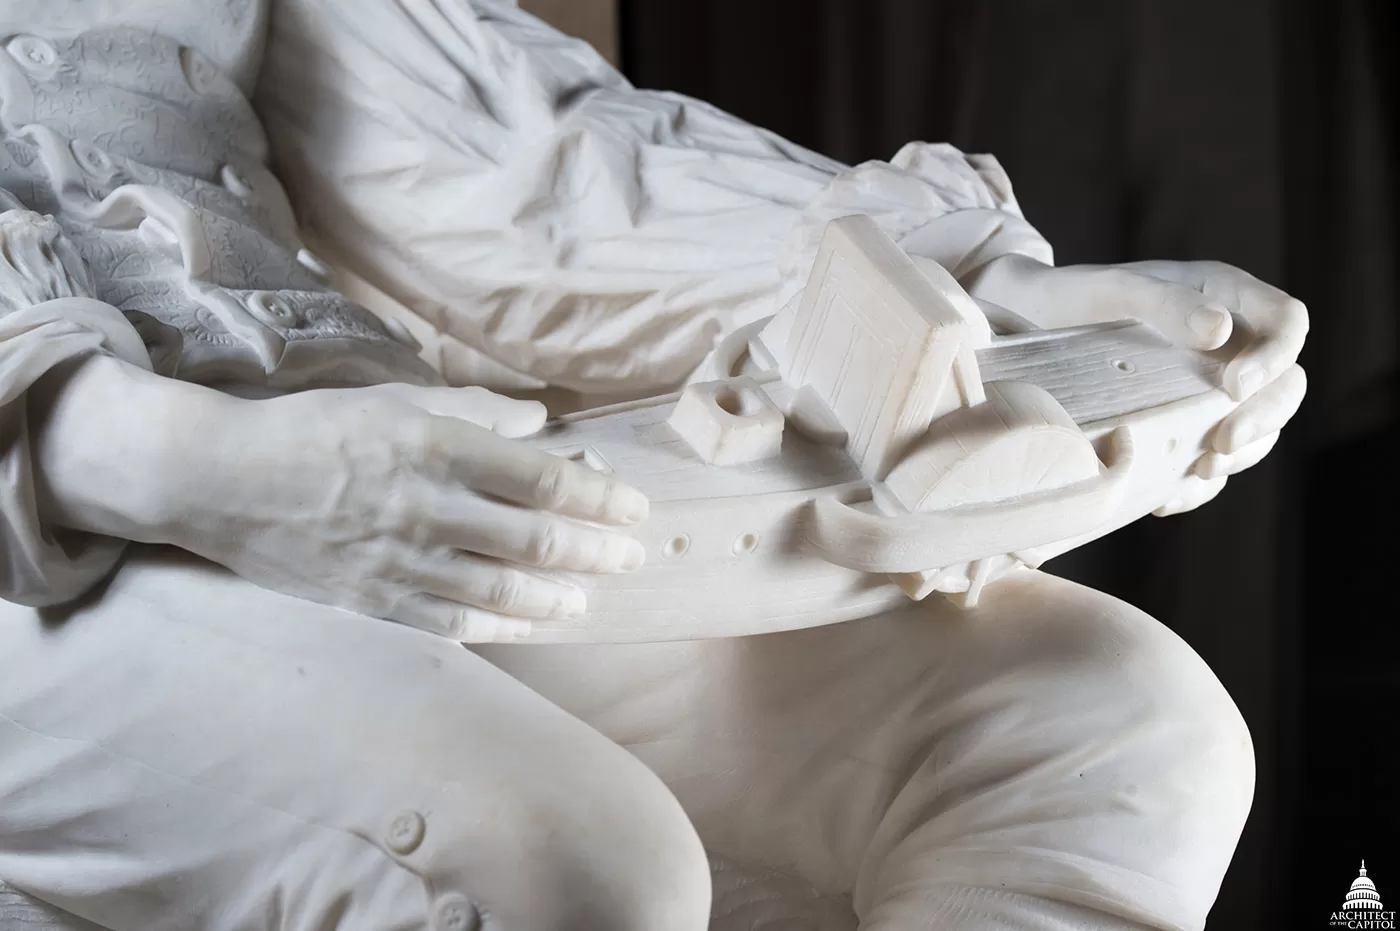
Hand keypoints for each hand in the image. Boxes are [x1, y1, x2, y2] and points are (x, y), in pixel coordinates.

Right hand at [34, 356, 647, 640]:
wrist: (220, 480)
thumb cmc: (313, 428)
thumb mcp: (395, 397)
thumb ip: (476, 411)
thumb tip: (541, 422)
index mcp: (436, 447)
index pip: (541, 480)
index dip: (598, 499)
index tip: (634, 508)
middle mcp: (426, 508)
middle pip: (533, 539)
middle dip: (594, 550)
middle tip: (631, 556)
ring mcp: (400, 561)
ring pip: (500, 588)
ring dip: (555, 594)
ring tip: (587, 596)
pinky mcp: (374, 600)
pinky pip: (452, 621)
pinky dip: (499, 622)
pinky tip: (527, 621)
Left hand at [969, 255, 1306, 514]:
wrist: (1024, 325)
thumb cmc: (1071, 297)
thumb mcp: (1111, 291)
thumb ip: (1164, 302)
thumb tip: (1220, 330)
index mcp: (1225, 297)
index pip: (1287, 323)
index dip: (1275, 358)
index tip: (1234, 387)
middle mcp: (1228, 342)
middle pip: (1286, 383)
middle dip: (1264, 419)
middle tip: (1219, 445)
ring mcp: (1209, 386)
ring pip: (1259, 426)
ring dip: (1241, 456)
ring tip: (1198, 471)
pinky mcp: (1183, 423)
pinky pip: (1212, 458)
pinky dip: (1198, 484)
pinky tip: (1167, 496)